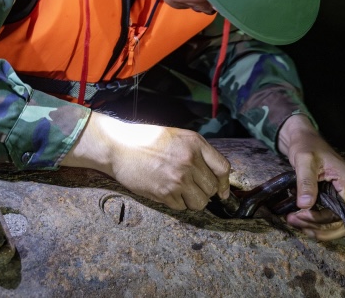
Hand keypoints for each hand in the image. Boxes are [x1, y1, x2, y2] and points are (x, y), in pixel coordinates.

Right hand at [62, 111, 230, 210]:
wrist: (119, 147)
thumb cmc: (147, 140)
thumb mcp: (178, 137)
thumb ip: (197, 152)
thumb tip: (214, 174)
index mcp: (195, 144)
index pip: (223, 168)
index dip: (225, 183)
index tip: (222, 192)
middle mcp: (189, 161)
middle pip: (211, 189)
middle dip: (204, 192)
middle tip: (192, 188)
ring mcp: (178, 179)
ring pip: (199, 202)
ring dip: (192, 200)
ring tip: (180, 191)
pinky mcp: (165, 193)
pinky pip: (181, 207)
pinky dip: (176, 203)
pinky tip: (166, 191)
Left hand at [277, 114, 344, 240]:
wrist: (305, 138)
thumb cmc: (306, 146)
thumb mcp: (304, 161)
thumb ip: (306, 182)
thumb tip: (305, 205)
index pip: (340, 214)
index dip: (319, 219)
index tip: (299, 214)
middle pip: (340, 223)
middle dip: (317, 227)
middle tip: (294, 222)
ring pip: (335, 222)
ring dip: (316, 227)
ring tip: (294, 221)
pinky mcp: (337, 196)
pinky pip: (330, 215)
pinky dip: (316, 221)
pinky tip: (300, 219)